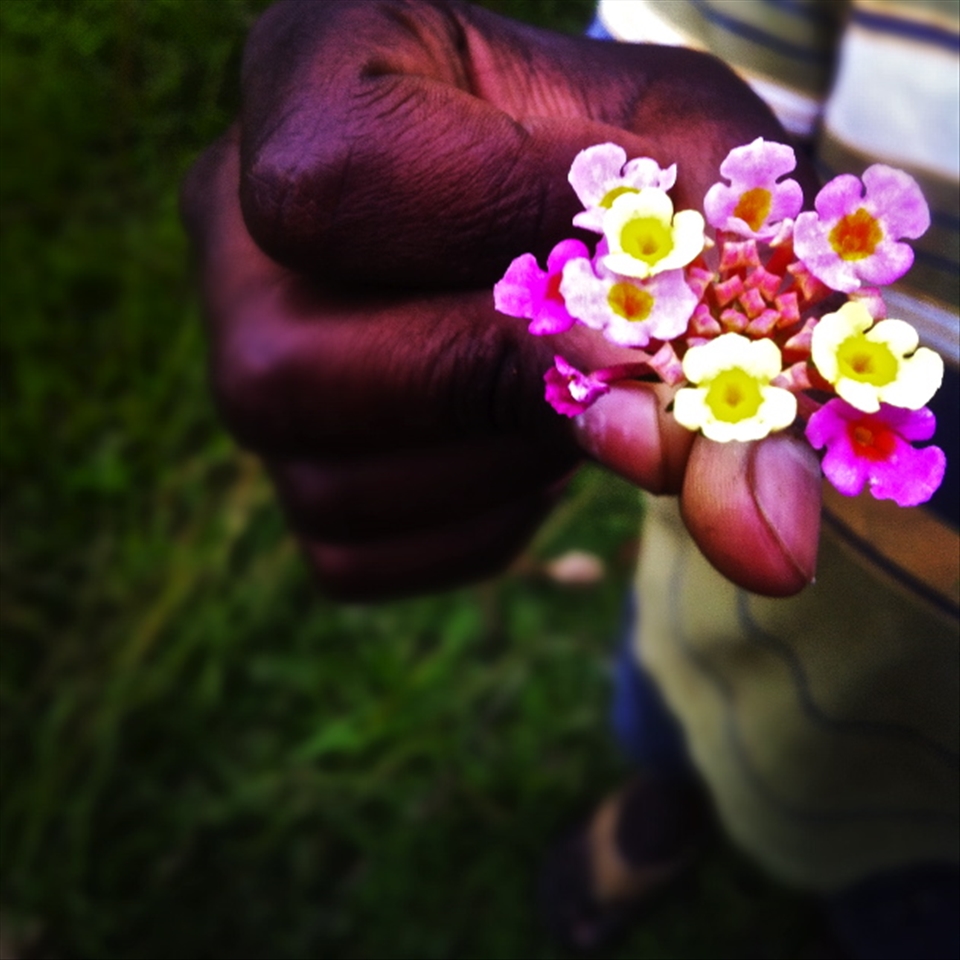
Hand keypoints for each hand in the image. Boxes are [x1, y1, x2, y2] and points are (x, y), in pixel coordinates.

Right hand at [182, 0, 820, 599]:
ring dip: (505, 461)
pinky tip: (521, 445)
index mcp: (303, 80)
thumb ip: (734, 327)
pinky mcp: (286, 477)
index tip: (634, 283)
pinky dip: (483, 522)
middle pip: (295, 367)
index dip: (499, 249)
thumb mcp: (696, 180)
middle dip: (497, 388)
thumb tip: (766, 551)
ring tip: (563, 387)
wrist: (560, 223)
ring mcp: (237, 361)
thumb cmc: (621, 170)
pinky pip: (365, 555)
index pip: (338, 189)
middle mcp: (229, 230)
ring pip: (335, 485)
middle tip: (611, 363)